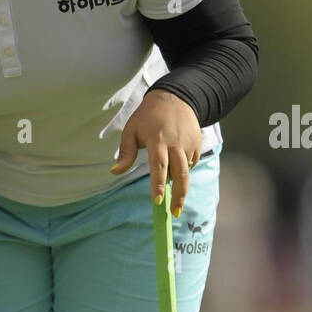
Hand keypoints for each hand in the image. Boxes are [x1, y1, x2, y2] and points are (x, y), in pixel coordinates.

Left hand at [110, 89, 201, 216]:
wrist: (175, 98)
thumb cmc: (147, 116)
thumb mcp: (131, 130)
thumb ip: (125, 152)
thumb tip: (115, 172)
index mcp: (157, 140)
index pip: (159, 166)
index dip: (159, 185)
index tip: (157, 201)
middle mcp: (175, 143)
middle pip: (180, 173)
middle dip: (179, 195)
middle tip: (175, 212)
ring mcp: (188, 143)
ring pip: (187, 170)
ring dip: (183, 188)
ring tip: (177, 202)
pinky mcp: (197, 143)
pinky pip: (191, 163)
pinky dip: (184, 171)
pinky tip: (176, 169)